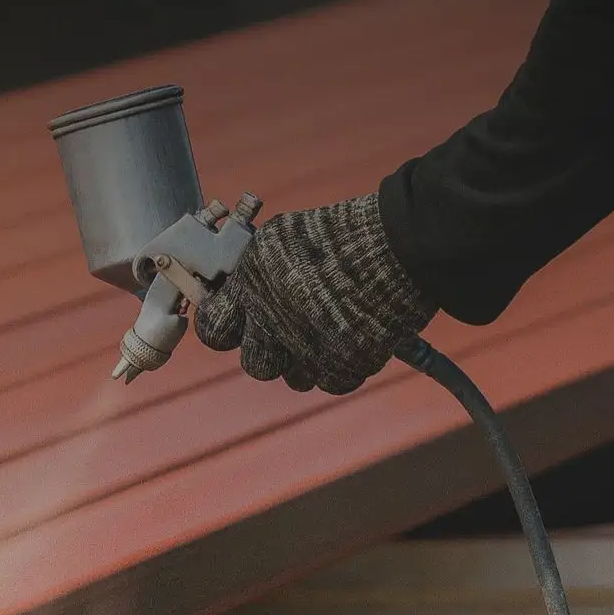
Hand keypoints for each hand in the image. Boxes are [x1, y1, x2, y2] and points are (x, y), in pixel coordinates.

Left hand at [194, 193, 436, 394]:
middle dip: (267, 348)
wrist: (399, 243)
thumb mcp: (279, 238)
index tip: (235, 320)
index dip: (224, 326)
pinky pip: (331, 382)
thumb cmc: (338, 232)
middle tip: (284, 329)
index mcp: (250, 288)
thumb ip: (251, 271)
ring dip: (303, 360)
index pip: (213, 330)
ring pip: (294, 378)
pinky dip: (338, 365)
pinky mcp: (347, 366)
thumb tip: (233, 288)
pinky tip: (347, 338)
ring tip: (322, 330)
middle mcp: (273, 325)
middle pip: (255, 364)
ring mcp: (310, 351)